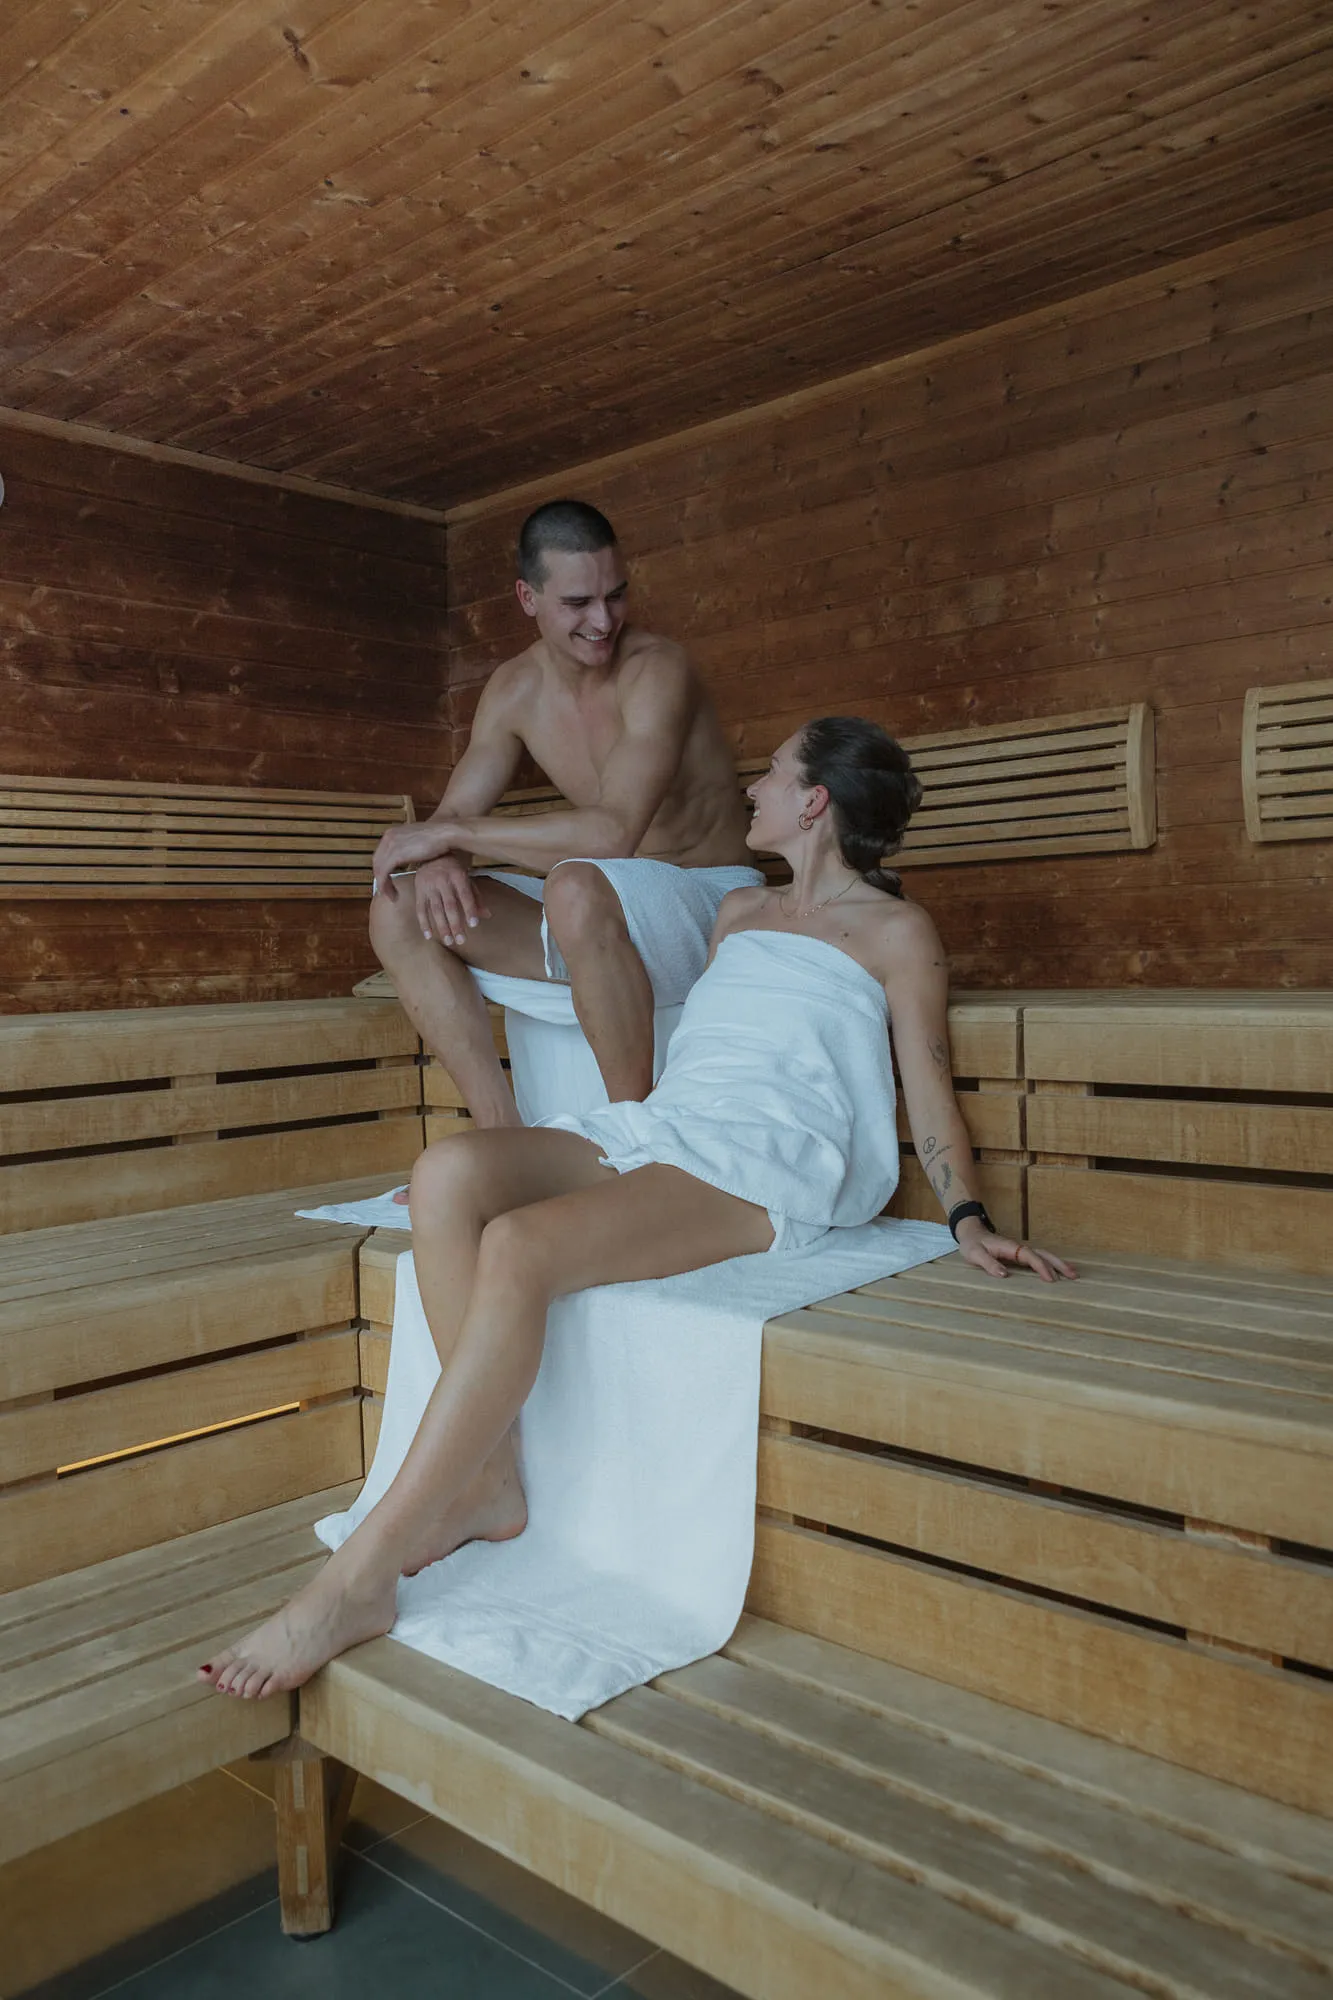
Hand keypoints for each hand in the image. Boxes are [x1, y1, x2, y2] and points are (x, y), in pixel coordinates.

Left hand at [371, 820, 465, 896]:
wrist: (446, 833)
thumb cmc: (438, 839)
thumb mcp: (418, 843)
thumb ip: (409, 850)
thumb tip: (408, 859)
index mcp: (393, 832)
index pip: (381, 854)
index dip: (382, 869)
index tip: (388, 881)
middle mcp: (388, 836)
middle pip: (377, 862)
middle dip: (381, 879)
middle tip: (388, 891)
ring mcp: (391, 844)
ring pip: (378, 870)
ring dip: (383, 886)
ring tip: (392, 896)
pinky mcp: (396, 855)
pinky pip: (383, 874)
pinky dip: (386, 886)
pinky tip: (393, 894)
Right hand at [413, 855, 490, 947]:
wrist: (432, 855)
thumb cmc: (454, 871)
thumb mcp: (467, 880)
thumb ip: (476, 898)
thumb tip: (487, 915)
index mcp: (458, 875)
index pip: (465, 895)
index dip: (470, 910)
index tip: (474, 925)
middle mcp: (442, 880)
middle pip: (450, 906)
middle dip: (455, 924)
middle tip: (461, 941)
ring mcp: (429, 886)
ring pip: (435, 910)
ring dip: (442, 927)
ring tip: (449, 941)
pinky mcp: (418, 890)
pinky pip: (420, 909)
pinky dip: (424, 923)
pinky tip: (429, 936)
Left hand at [955, 1220, 1075, 1281]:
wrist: (971, 1233)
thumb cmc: (973, 1245)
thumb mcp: (975, 1255)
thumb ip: (988, 1263)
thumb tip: (1004, 1274)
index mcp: (1009, 1247)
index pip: (1029, 1257)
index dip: (1041, 1266)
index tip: (1051, 1279)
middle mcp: (1018, 1248)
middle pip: (1043, 1254)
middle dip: (1058, 1264)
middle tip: (1074, 1275)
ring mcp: (1020, 1251)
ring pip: (1043, 1255)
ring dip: (1058, 1263)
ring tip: (1073, 1274)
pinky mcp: (1019, 1255)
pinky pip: (1038, 1259)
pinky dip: (1050, 1264)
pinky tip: (1058, 1272)